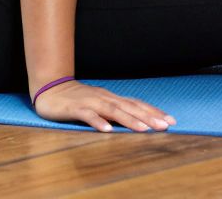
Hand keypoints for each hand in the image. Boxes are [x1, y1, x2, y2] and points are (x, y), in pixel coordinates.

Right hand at [33, 80, 173, 131]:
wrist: (51, 90)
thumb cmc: (78, 100)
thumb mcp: (100, 104)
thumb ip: (116, 111)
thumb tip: (138, 120)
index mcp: (112, 98)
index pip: (137, 104)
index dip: (154, 112)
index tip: (171, 120)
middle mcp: (105, 98)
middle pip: (130, 107)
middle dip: (149, 117)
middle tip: (165, 126)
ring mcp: (91, 102)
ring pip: (113, 111)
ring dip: (130, 120)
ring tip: (144, 130)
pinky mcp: (76, 108)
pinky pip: (88, 116)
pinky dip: (98, 122)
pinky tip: (107, 130)